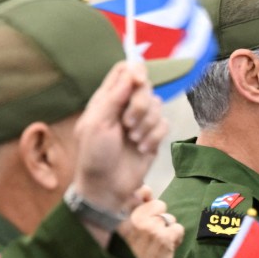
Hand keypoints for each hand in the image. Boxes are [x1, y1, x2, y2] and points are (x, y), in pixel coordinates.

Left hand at [72, 62, 167, 214]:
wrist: (106, 187)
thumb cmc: (94, 156)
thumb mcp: (97, 124)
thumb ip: (114, 96)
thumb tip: (131, 72)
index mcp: (107, 99)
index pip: (124, 70)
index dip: (135, 71)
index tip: (138, 82)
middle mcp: (125, 106)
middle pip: (145, 87)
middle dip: (140, 105)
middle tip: (128, 123)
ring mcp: (140, 121)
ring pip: (158, 106)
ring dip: (146, 124)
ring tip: (133, 140)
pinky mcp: (152, 136)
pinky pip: (164, 125)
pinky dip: (154, 137)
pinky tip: (142, 148)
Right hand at [118, 187, 183, 257]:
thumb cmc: (132, 255)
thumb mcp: (126, 230)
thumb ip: (135, 210)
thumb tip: (146, 190)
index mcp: (123, 216)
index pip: (141, 191)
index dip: (148, 199)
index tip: (149, 212)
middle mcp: (136, 219)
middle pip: (159, 205)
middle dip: (160, 219)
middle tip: (153, 235)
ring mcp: (150, 228)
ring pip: (170, 218)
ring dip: (168, 230)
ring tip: (158, 244)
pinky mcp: (164, 237)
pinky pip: (178, 229)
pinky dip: (176, 238)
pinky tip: (167, 248)